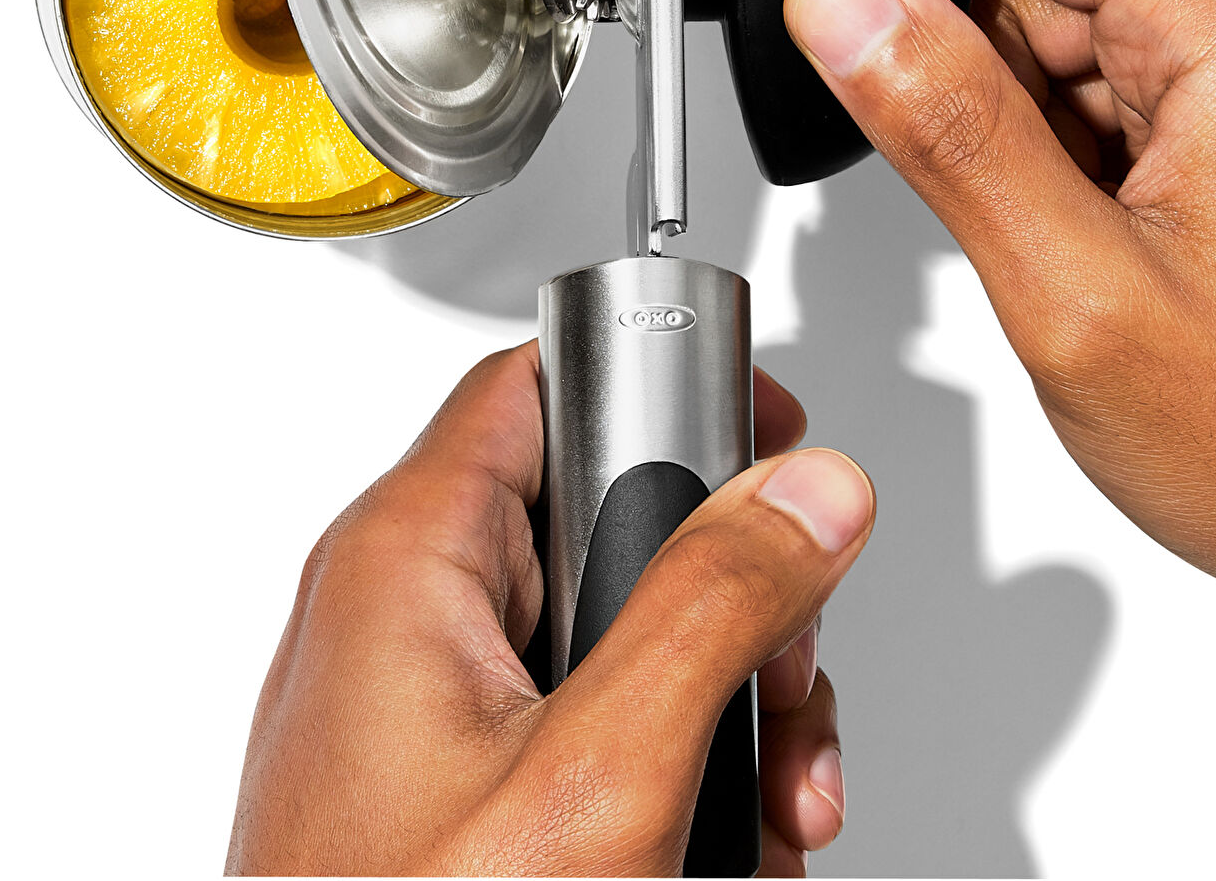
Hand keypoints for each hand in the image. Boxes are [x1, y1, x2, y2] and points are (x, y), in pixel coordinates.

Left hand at [226, 344, 874, 875]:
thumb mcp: (600, 775)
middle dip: (728, 590)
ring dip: (727, 696)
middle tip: (780, 665)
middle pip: (611, 506)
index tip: (758, 425)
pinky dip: (684, 759)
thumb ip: (712, 607)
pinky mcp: (476, 769)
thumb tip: (807, 490)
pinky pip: (607, 710)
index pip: (543, 381)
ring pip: (631, 620)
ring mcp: (446, 696)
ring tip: (765, 788)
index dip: (658, 380)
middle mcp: (416, 609)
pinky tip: (721, 835)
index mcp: (408, 558)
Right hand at [784, 0, 1215, 602]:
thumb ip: (949, 128)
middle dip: (975, 70)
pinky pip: (1094, 78)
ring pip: (1047, 18)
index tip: (890, 73)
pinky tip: (1101, 224)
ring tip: (1076, 227)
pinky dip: (1060, 147)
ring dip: (1018, 119)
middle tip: (1020, 199)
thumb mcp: (1074, 292)